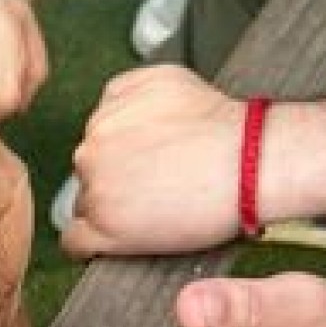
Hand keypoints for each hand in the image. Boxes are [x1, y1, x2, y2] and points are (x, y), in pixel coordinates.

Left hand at [62, 66, 243, 256]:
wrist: (249, 164)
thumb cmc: (223, 128)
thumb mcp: (168, 80)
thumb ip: (128, 92)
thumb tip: (114, 111)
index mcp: (104, 114)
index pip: (95, 143)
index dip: (121, 159)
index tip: (142, 170)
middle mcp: (92, 148)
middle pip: (89, 174)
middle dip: (115, 184)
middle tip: (153, 192)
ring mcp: (96, 189)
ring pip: (85, 206)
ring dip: (110, 212)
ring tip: (150, 214)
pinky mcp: (105, 229)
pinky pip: (75, 243)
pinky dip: (91, 246)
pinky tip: (114, 245)